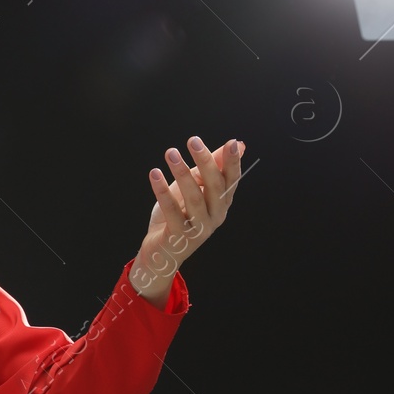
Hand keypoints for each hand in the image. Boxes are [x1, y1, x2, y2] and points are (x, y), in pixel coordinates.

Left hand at [132, 136, 244, 299]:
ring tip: (171, 153)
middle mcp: (215, 216)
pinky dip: (162, 191)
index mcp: (222, 203)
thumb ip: (212, 168)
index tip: (232, 142)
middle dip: (206, 162)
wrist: (162, 253)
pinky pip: (171, 210)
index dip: (233, 162)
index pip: (231, 180)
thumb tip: (238, 144)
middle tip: (193, 140)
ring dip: (182, 173)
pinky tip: (154, 174)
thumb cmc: (180, 216)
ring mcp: (198, 228)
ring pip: (194, 198)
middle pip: (214, 186)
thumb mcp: (196, 189)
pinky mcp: (179, 235)